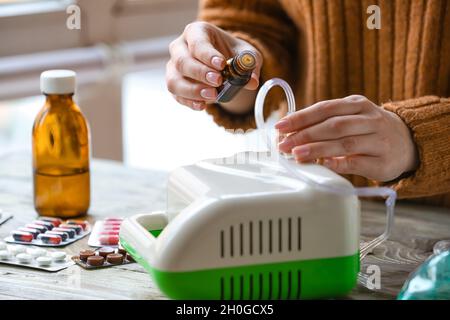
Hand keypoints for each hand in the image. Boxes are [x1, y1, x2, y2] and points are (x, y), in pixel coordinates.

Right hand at [166, 21, 261, 110]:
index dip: (207, 55)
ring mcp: (174, 67)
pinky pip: (176, 95)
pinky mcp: (174, 83)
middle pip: (182, 61)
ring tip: (212, 96)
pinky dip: (189, 102)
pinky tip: (202, 105)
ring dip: (192, 91)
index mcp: (197, 32)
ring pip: (174, 80)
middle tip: (218, 82)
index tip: (221, 65)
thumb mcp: (246, 55)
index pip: (197, 42)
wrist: (223, 65)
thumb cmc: (232, 54)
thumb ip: (250, 65)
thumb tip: (252, 82)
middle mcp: (180, 47)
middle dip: (200, 73)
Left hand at [275, 95, 418, 181]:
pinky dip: (338, 163)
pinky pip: (357, 162)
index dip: (301, 117)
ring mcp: (378, 140)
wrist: (409, 143)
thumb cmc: (369, 130)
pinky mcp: (382, 161)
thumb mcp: (351, 117)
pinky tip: (323, 164)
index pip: (325, 108)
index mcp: (357, 105)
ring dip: (317, 149)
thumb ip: (325, 122)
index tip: (281, 126)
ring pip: (344, 143)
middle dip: (305, 135)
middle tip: (284, 144)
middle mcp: (370, 119)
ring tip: (296, 155)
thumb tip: (290, 132)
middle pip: (333, 125)